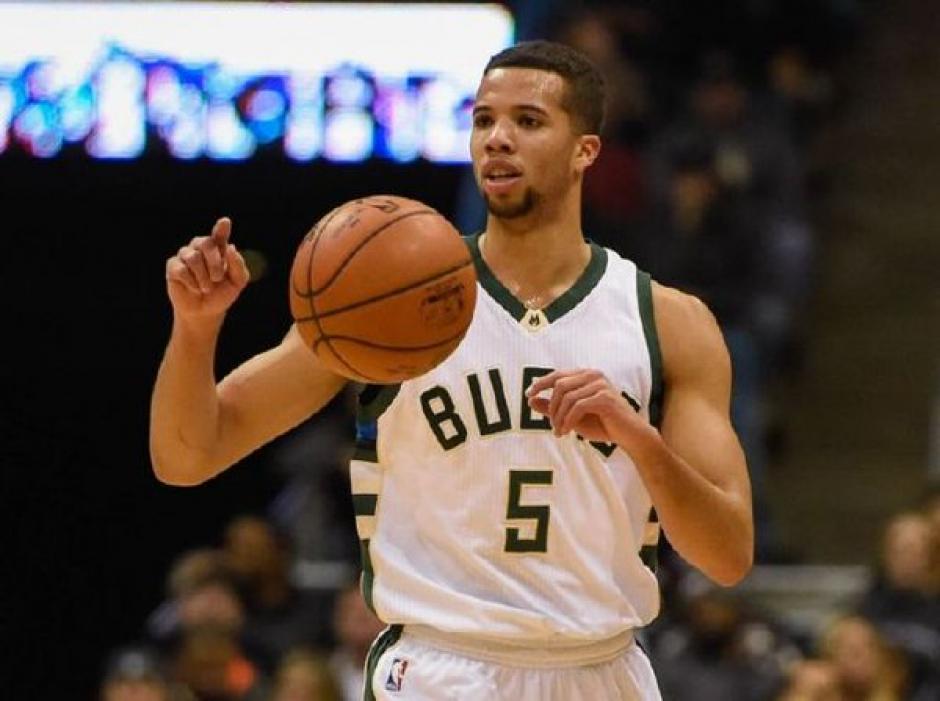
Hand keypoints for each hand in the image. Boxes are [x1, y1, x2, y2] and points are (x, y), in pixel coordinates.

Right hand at [165, 217, 249, 320]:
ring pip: (193, 257)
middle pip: (206, 243)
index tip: (225, 222)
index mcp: (218, 249)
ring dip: (203, 276)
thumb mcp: (237, 282)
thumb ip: (238, 265)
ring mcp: (185, 256)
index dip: (221, 228)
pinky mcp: (173, 267)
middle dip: (214, 262)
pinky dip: (191, 282)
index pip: (219, 235)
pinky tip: (195, 288)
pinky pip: (181, 269)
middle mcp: (200, 248)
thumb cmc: (222, 294)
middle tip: (217, 278)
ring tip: (206, 288)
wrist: (205, 312)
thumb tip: (231, 247)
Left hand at [525, 369, 641, 442]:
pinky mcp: (604, 398)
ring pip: (567, 397)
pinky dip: (568, 420)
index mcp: (586, 375)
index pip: (558, 375)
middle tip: (552, 425)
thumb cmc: (602, 424)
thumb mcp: (572, 416)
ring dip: (559, 417)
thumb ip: (553, 407)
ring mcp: (600, 385)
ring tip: (559, 431)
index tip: (529, 395)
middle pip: (560, 385)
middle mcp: (593, 375)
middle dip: (551, 407)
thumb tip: (531, 400)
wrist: (628, 435)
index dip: (541, 384)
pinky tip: (567, 431)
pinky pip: (578, 407)